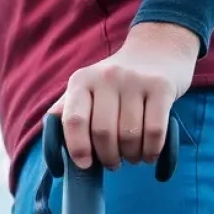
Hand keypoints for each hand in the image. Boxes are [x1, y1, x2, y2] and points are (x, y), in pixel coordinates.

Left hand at [49, 22, 199, 169]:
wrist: (157, 50)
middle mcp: (107, 76)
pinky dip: (151, 151)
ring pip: (129, 136)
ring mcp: (135, 80)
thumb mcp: (86, 90)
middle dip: (108, 158)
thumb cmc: (115, 85)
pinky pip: (154, 132)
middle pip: (103, 133)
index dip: (78, 148)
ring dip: (131, 157)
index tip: (85, 164)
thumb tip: (51, 144)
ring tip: (132, 156)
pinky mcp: (162, 87)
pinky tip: (149, 154)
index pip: (74, 121)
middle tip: (113, 162)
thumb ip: (66, 113)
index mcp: (82, 81)